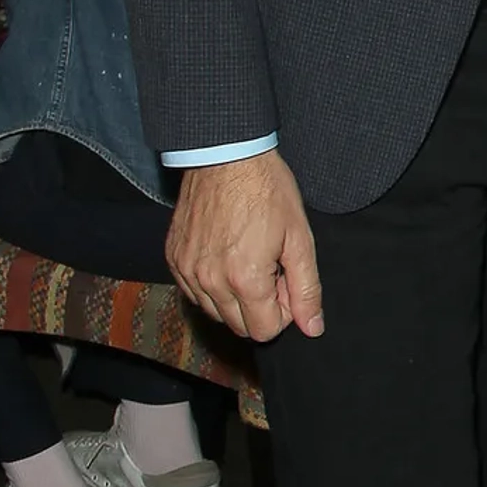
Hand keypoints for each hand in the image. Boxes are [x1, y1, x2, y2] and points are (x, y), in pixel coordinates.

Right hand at [167, 150, 323, 342]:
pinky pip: (193, 292)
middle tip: (270, 268)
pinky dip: (211, 284)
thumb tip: (312, 328)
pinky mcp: (174, 259)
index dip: (283, 311)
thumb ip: (306, 289)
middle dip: (261, 306)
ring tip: (249, 259)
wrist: (225, 155)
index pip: (265, 331)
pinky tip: (226, 256)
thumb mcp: (299, 238)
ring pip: (215, 312)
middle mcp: (210, 282)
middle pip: (239, 326)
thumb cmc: (266, 190)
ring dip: (235, 297)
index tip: (286, 280)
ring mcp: (187, 271)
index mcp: (245, 279)